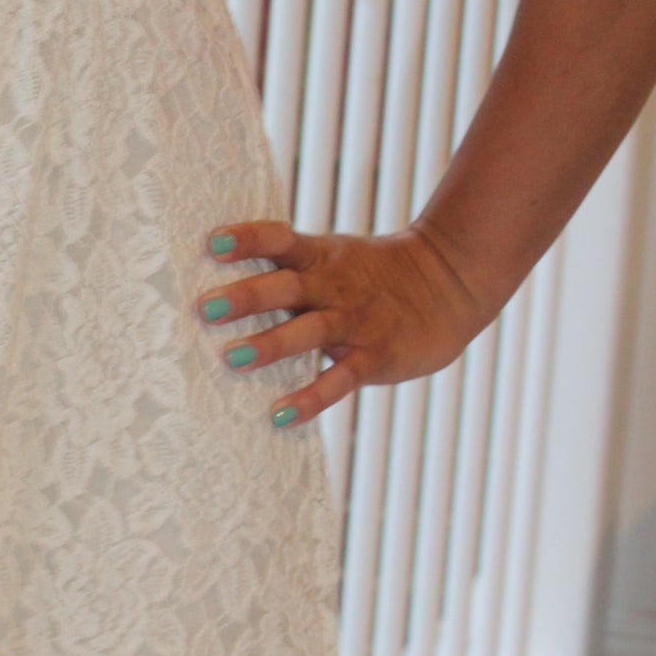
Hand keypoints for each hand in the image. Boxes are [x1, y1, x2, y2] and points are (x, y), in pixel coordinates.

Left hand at [195, 216, 495, 430]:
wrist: (450, 283)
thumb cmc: (374, 275)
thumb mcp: (334, 258)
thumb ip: (290, 269)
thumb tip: (226, 284)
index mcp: (320, 257)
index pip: (279, 240)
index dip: (248, 240)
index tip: (212, 244)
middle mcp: (333, 286)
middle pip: (286, 286)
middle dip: (246, 296)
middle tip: (204, 308)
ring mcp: (355, 321)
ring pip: (309, 330)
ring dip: (270, 344)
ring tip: (232, 358)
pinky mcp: (374, 356)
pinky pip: (339, 379)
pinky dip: (311, 398)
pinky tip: (280, 415)